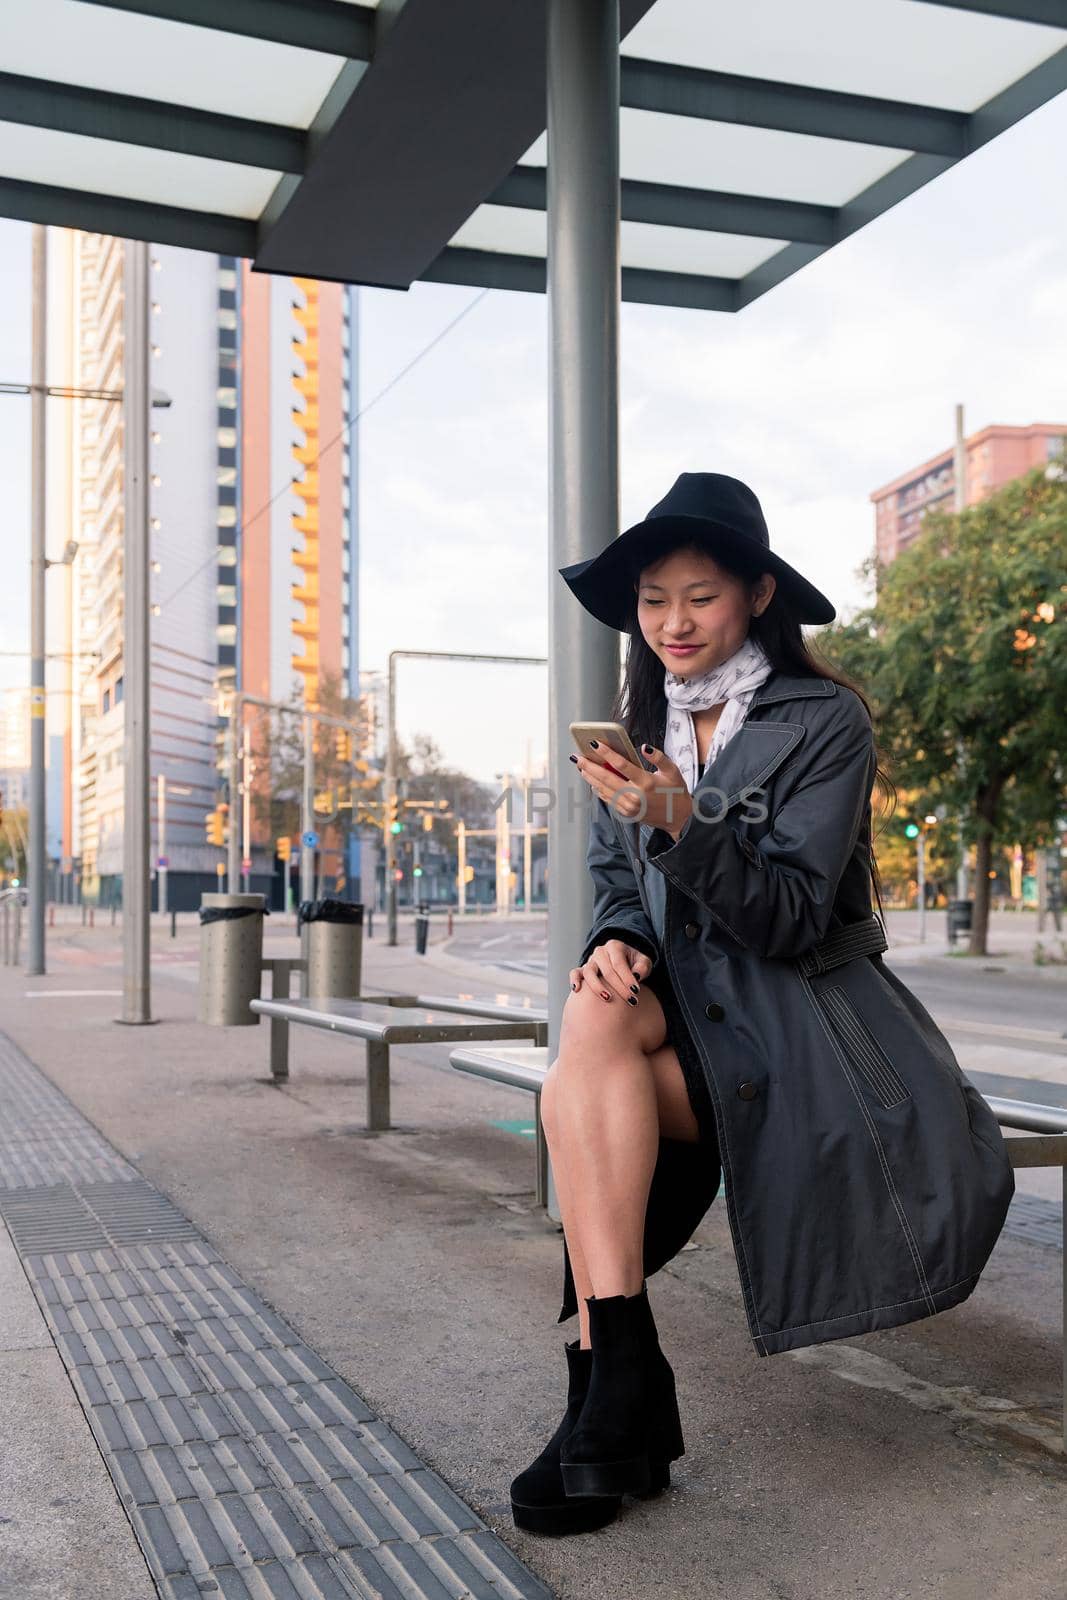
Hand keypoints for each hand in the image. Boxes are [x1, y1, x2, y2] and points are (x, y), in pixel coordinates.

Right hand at [570, 937, 652, 1003]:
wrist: (624, 961)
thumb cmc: (635, 963)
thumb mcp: (643, 962)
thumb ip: (642, 967)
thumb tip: (636, 976)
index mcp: (615, 946)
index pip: (619, 964)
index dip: (627, 978)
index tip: (636, 992)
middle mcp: (600, 952)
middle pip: (607, 971)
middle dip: (619, 987)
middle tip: (631, 1001)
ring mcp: (590, 960)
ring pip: (589, 972)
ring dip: (598, 987)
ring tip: (608, 998)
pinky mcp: (583, 969)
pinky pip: (575, 972)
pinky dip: (574, 979)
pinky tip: (577, 989)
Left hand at [571, 741, 692, 838]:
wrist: (678, 817)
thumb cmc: (675, 792)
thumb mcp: (672, 771)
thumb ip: (659, 757)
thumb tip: (644, 747)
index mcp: (646, 782)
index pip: (621, 765)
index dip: (607, 753)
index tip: (595, 744)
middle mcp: (635, 795)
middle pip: (606, 778)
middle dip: (590, 766)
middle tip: (578, 756)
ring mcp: (629, 806)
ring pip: (604, 790)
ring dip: (590, 778)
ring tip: (581, 766)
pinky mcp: (626, 813)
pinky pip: (608, 800)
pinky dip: (598, 790)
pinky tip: (592, 781)